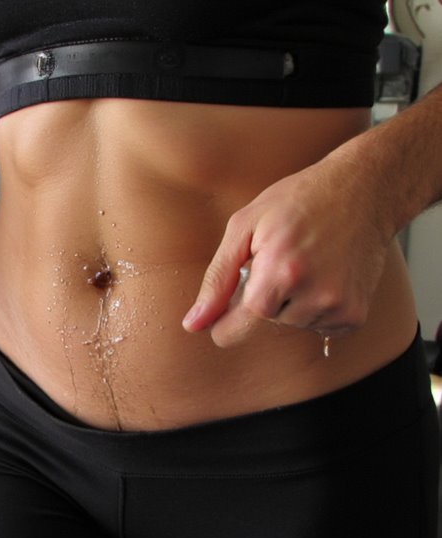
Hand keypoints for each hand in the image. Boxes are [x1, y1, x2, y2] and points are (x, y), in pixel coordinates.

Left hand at [181, 155, 392, 346]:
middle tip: (275, 263)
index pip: (237, 325)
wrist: (363, 191)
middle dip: (262, 300)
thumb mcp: (245, 227)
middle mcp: (314, 294)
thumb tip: (194, 323)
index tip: (225, 313)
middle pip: (265, 322)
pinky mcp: (355, 314)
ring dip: (289, 302)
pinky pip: (318, 327)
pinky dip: (313, 308)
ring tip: (303, 264)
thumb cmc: (298, 201)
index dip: (228, 317)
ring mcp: (338, 306)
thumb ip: (217, 279)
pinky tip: (322, 276)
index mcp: (280, 271)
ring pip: (292, 324)